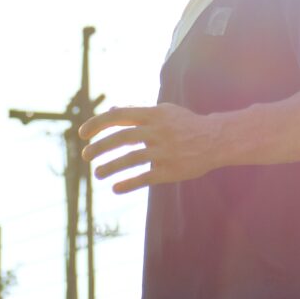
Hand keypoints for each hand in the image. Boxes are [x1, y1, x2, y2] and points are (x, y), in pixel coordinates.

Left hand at [80, 103, 217, 193]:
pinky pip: (146, 178)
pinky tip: (115, 188)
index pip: (119, 116)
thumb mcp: (164, 112)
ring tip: (97, 174)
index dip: (98, 124)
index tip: (82, 134)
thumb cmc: (186, 125)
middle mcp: (158, 131)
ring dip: (111, 167)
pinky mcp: (172, 170)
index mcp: (153, 115)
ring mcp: (165, 151)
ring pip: (131, 159)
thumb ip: (138, 112)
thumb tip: (113, 110)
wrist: (217, 140)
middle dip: (100, 147)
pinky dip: (129, 183)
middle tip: (85, 156)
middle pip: (122, 137)